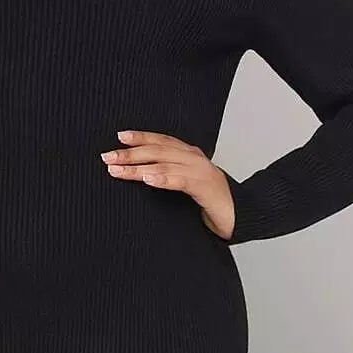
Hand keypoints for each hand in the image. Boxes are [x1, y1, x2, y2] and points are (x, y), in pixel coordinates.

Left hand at [101, 130, 234, 239]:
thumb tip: (141, 177)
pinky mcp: (206, 188)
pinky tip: (148, 179)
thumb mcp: (187, 187)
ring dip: (139, 167)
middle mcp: (194, 159)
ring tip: (118, 170)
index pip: (161, 141)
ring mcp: (201, 172)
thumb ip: (169, 178)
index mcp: (190, 156)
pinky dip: (164, 178)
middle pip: (158, 151)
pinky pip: (181, 180)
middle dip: (131, 153)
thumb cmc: (213, 204)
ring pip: (164, 164)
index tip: (119, 137)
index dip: (141, 137)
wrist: (244, 215)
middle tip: (108, 157)